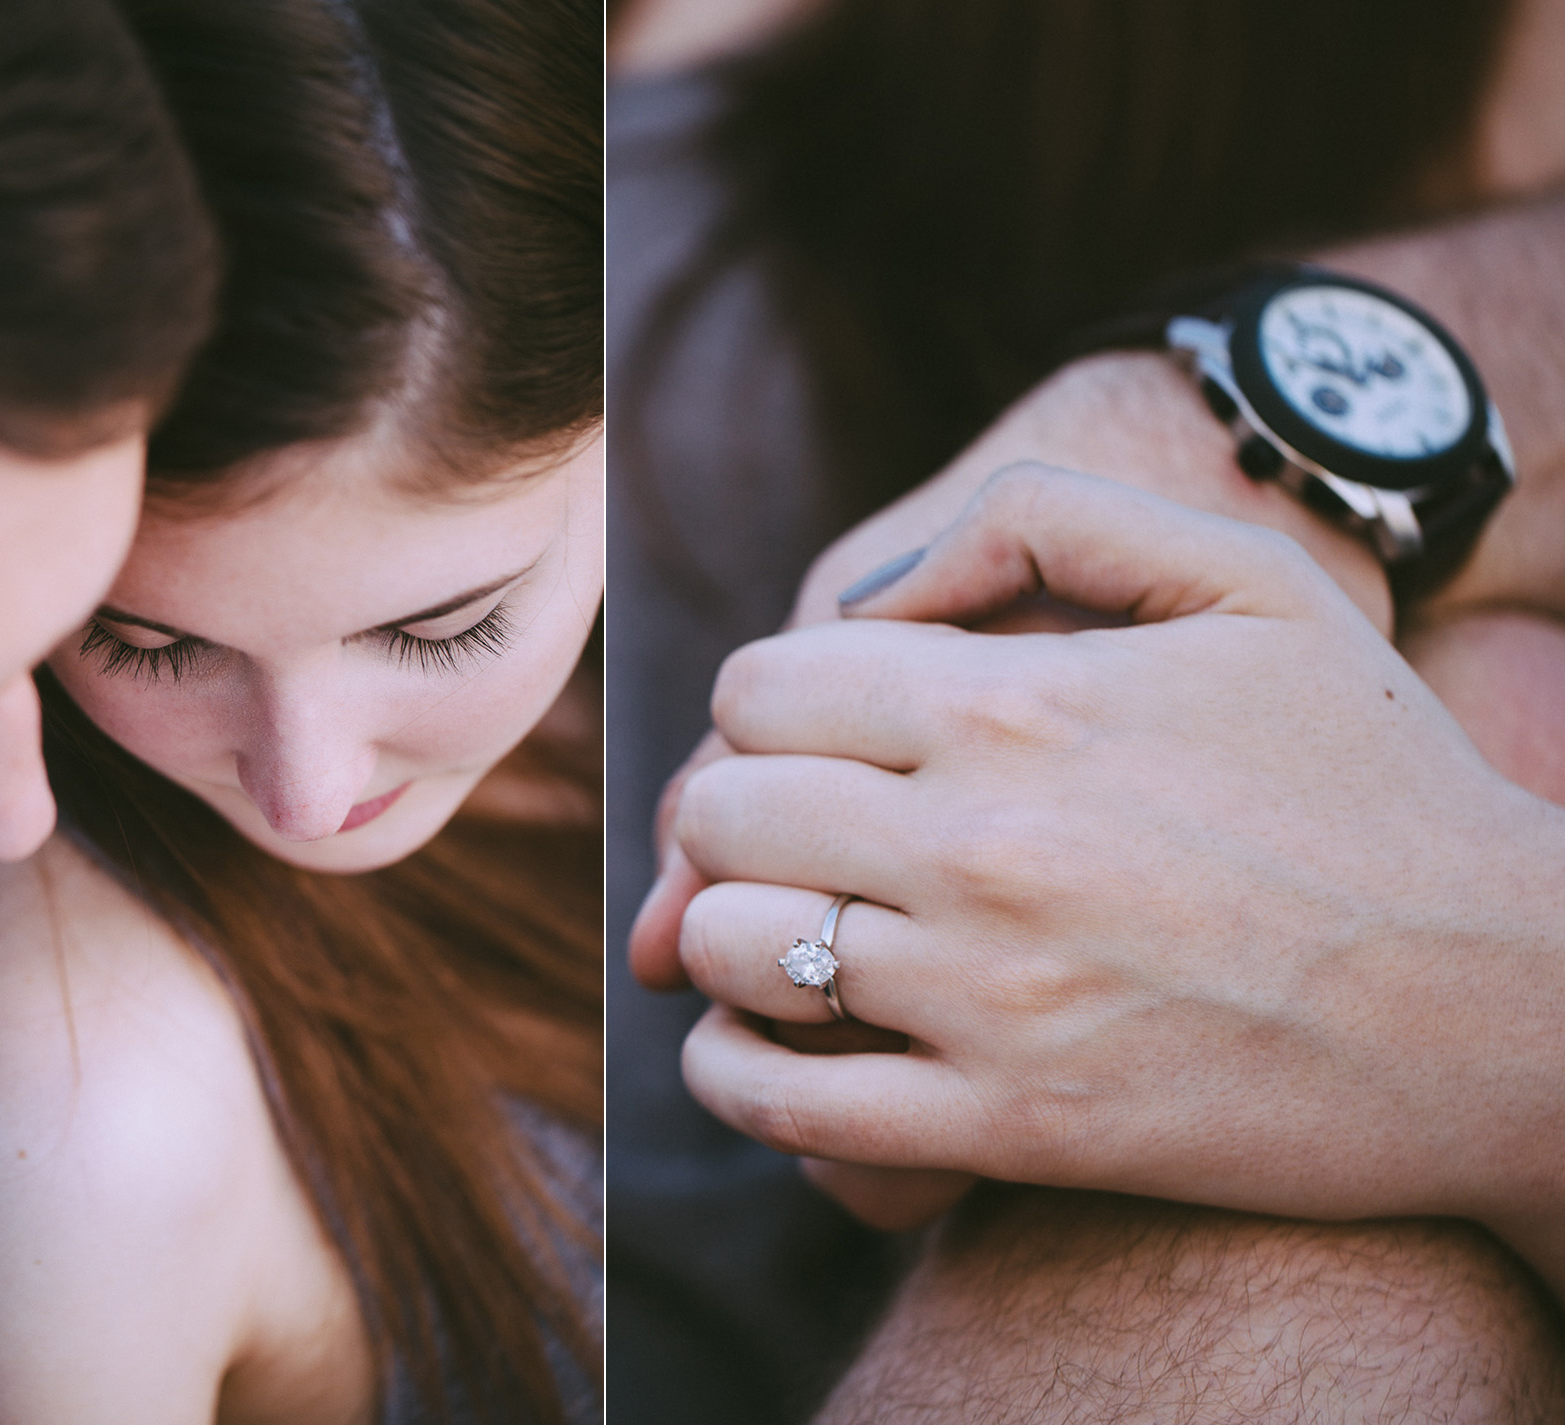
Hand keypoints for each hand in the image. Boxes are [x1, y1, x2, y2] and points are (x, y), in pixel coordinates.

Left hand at [672, 465, 1564, 1266]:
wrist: (1506, 1007)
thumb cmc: (1371, 781)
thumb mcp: (1247, 582)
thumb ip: (1041, 521)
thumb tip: (870, 593)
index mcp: (1015, 704)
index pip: (759, 689)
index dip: (768, 709)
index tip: (818, 742)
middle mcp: (981, 845)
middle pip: (719, 811)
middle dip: (735, 813)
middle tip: (793, 835)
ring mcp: (990, 997)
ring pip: (728, 949)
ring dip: (729, 936)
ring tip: (789, 930)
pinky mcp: (1013, 1128)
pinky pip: (782, 1106)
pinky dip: (734, 1074)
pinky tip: (763, 1044)